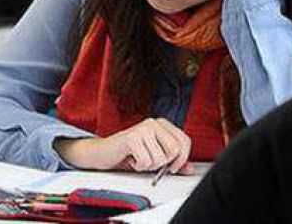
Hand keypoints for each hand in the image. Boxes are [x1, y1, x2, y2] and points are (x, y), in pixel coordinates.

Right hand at [55, 118, 193, 174]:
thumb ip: (172, 161)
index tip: (173, 168)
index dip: (182, 158)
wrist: (102, 153)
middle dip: (164, 164)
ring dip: (148, 166)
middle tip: (152, 163)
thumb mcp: (155, 156)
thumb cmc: (129, 153)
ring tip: (139, 159)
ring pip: (160, 159)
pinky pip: (146, 161)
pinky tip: (132, 159)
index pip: (184, 141)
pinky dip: (139, 166)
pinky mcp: (132, 137)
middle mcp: (154, 123)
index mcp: (162, 124)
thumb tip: (189, 169)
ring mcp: (143, 129)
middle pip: (175, 150)